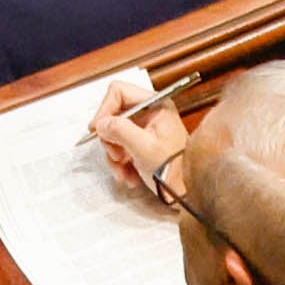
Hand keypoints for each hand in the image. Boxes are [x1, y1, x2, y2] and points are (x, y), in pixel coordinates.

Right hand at [87, 86, 188, 204]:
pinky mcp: (141, 143)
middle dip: (111, 139)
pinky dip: (120, 163)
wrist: (186, 191)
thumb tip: (101, 124)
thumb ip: (120, 131)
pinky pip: (120, 148)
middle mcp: (150, 113)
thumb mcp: (144, 148)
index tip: (98, 129)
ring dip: (114, 156)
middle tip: (116, 156)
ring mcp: (145, 128)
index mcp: (156, 105)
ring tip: (123, 172)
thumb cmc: (174, 169)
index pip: (119, 92)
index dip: (105, 109)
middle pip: (114, 115)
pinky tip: (128, 175)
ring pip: (114, 134)